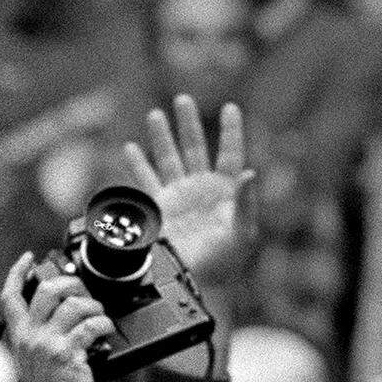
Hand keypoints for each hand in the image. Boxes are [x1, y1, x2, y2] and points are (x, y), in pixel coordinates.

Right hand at [0, 254, 112, 381]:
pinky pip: (92, 324)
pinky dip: (105, 324)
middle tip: (83, 292)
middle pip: (48, 290)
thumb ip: (40, 331)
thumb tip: (62, 302)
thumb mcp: (34, 356)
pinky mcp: (68, 353)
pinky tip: (105, 331)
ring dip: (93, 307)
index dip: (18, 272)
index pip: (10, 298)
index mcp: (20, 336)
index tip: (29, 257)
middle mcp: (30, 338)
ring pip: (74, 304)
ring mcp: (48, 345)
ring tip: (98, 317)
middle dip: (72, 283)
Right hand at [124, 97, 253, 288]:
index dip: (231, 131)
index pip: (230, 153)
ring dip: (161, 137)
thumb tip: (251, 173)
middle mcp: (201, 188)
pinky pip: (147, 182)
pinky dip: (138, 165)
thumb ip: (245, 202)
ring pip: (169, 159)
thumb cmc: (226, 261)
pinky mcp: (160, 209)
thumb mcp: (243, 232)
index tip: (231, 107)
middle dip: (188, 123)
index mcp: (225, 189)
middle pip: (195, 147)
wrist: (198, 283)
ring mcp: (179, 196)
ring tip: (155, 113)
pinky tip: (131, 147)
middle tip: (182, 98)